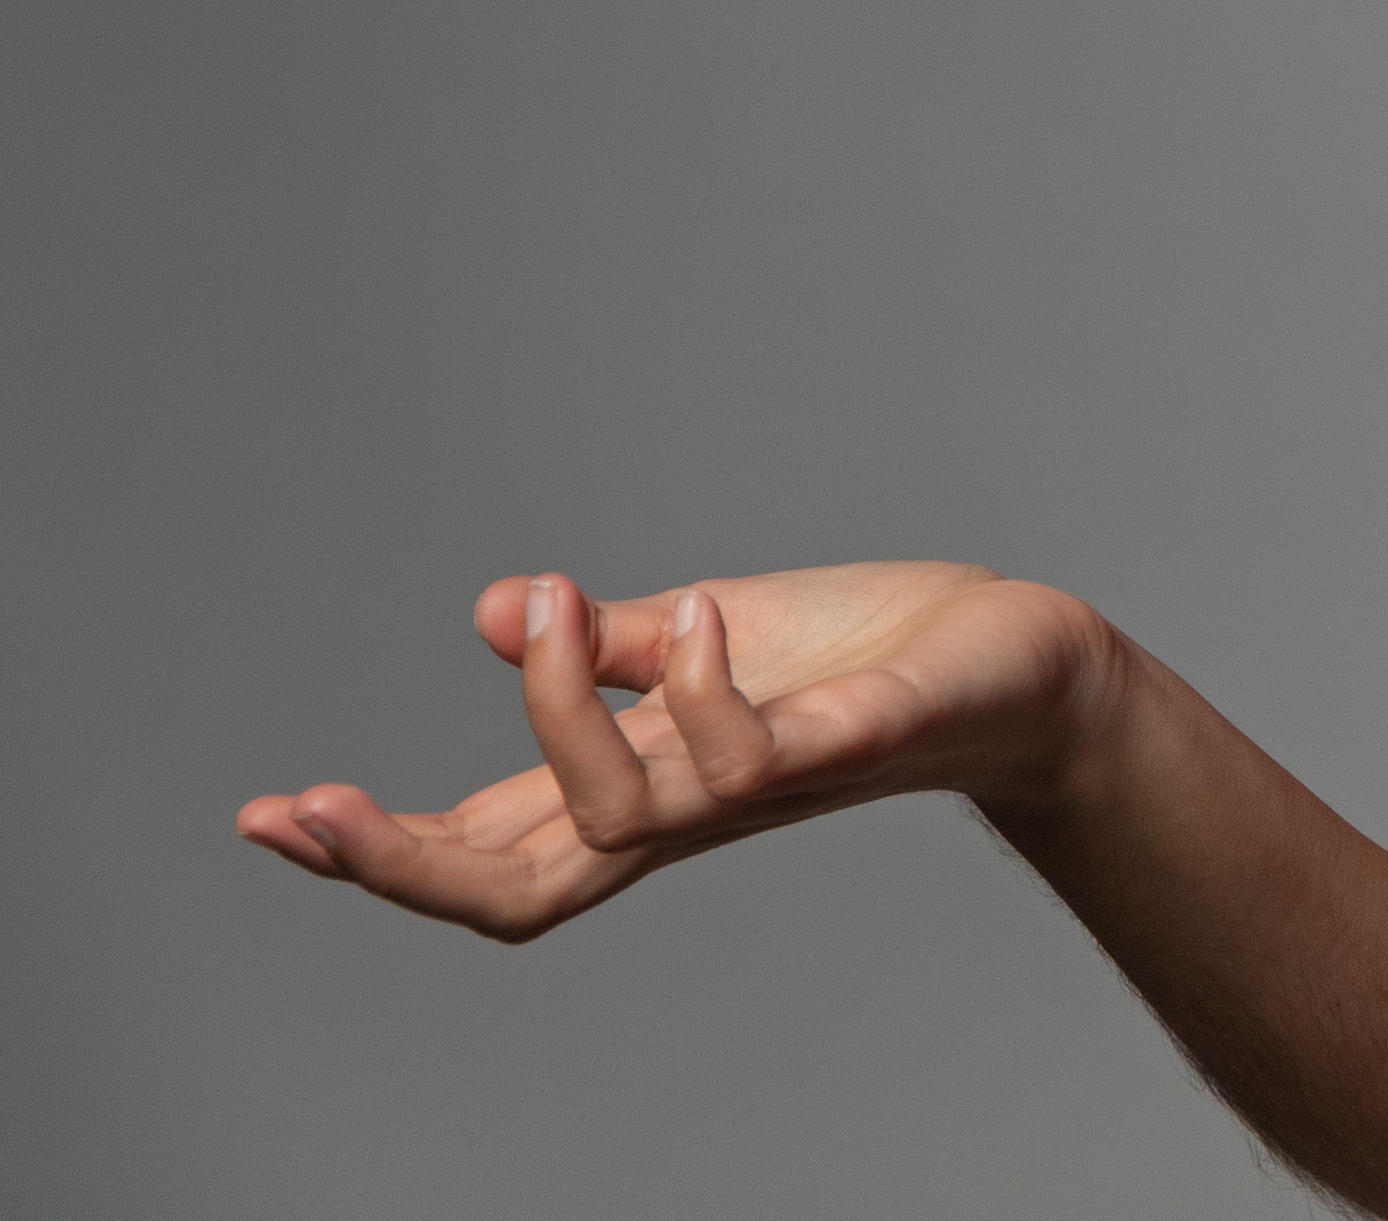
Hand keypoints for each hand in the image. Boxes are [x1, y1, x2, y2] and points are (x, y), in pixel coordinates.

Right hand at [234, 561, 1115, 942]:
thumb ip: (604, 645)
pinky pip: (761, 756)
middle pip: (516, 887)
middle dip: (397, 858)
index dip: (372, 847)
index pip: (482, 842)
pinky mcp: (850, 743)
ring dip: (561, 712)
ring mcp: (765, 786)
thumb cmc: (863, 655)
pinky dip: (707, 690)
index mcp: (638, 781)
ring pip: (619, 820)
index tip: (261, 816)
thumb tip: (491, 613)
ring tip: (554, 604)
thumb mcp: (706, 639)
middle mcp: (686, 806)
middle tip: (303, 805)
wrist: (1022, 666)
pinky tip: (689, 616)